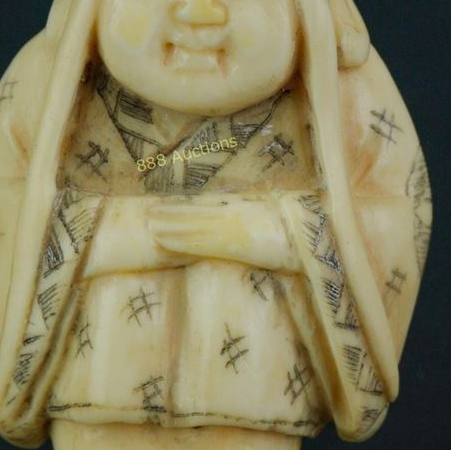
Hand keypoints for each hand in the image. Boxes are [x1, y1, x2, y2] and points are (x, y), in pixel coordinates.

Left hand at [147, 196, 298, 271]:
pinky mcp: (228, 244)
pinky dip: (179, 243)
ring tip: (148, 226)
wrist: (303, 232)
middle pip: (192, 213)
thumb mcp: (269, 214)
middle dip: (169, 214)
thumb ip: (252, 213)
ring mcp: (227, 228)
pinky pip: (198, 244)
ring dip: (168, 227)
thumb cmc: (292, 226)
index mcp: (238, 206)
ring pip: (190, 227)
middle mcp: (228, 214)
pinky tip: (164, 243)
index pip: (204, 206)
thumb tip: (243, 214)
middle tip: (147, 213)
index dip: (183, 206)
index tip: (167, 205)